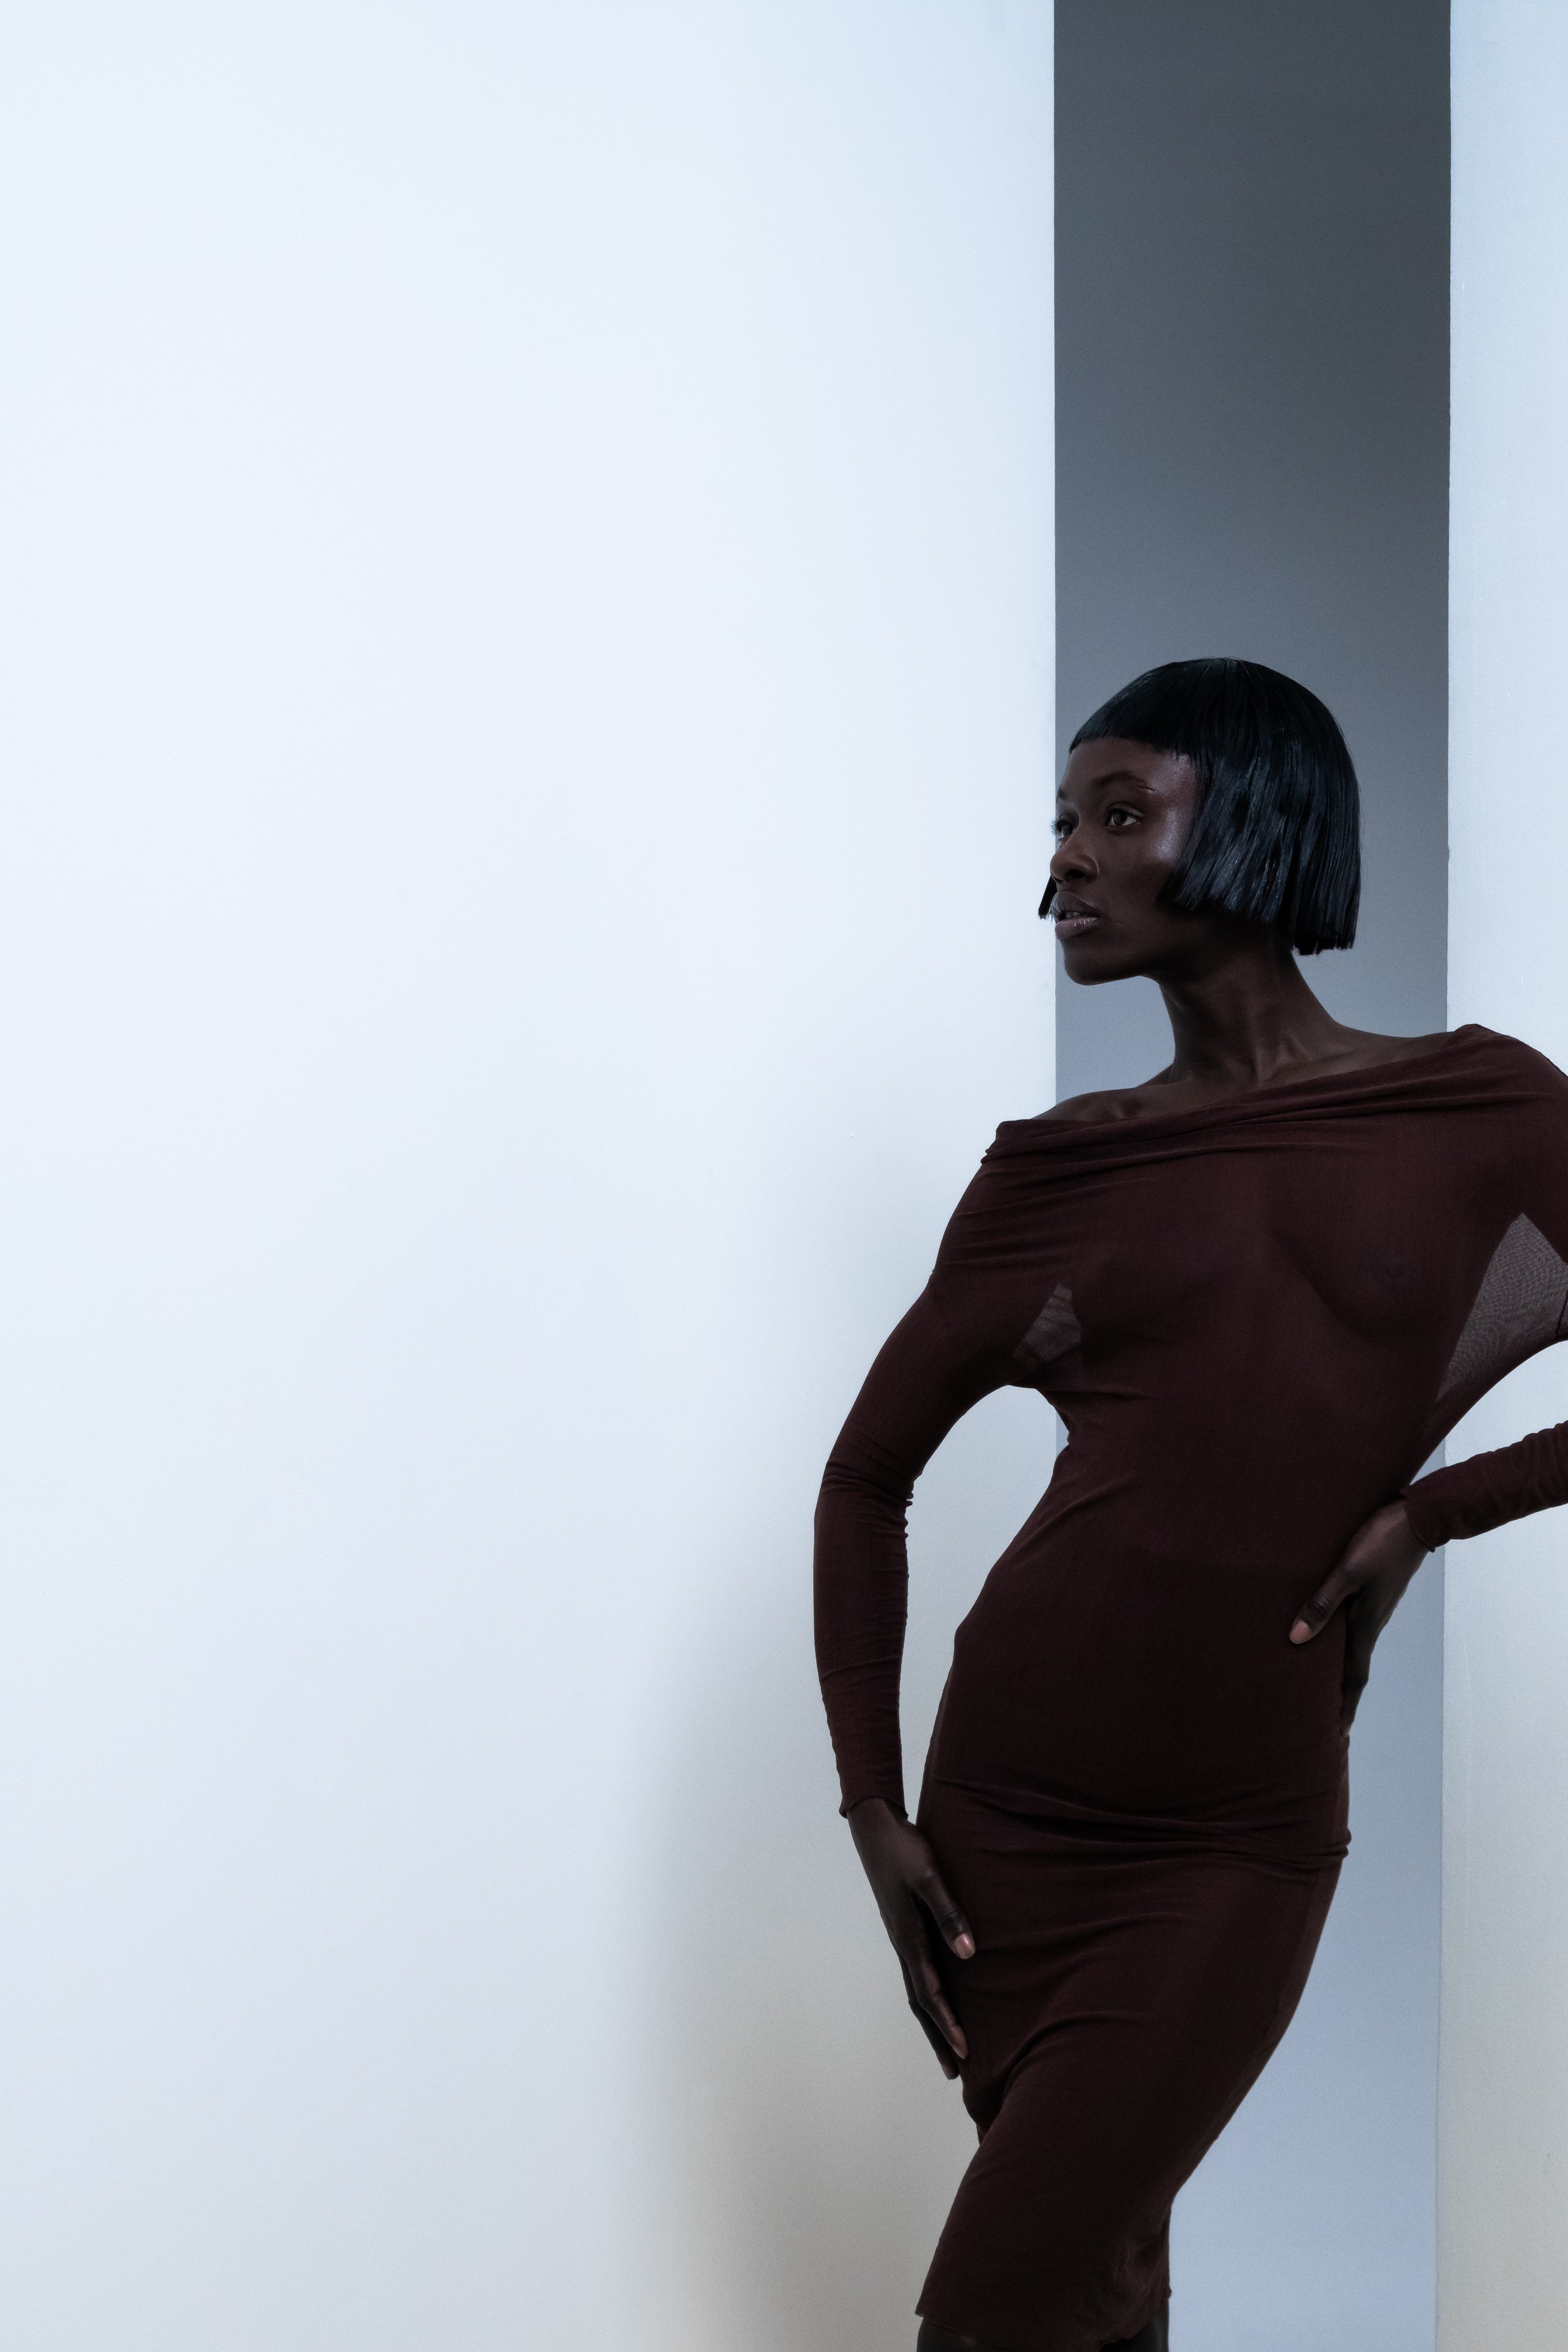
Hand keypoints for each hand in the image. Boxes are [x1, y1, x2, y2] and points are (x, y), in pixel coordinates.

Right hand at [847, 1797, 975, 2077]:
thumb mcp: (930, 1877)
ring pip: (917, 1989)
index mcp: (909, 1938)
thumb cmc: (905, 1849)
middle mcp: (903, 1944)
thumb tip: (969, 1955)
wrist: (876, 1827)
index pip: (930, 1993)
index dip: (948, 2025)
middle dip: (938, 2036)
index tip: (966, 2054)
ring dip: (932, 2020)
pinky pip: (917, 1971)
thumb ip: (949, 1914)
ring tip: (948, 2046)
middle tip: (955, 2071)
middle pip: (920, 2002)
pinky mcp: (904, 1927)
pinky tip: (938, 1996)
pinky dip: (928, 1993)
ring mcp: (901, 1937)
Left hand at [1289, 1498, 1431, 1730]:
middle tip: (1328, 1723)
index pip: (1354, 1677)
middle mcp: (1371, 1623)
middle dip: (1341, 1697)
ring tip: (1323, 1687)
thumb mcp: (1347, 1573)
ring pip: (1353, 1649)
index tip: (1339, 1736)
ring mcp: (1374, 1609)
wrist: (1416, 1518)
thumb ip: (1321, 1604)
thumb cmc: (1380, 1543)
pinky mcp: (1373, 1593)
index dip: (1344, 1706)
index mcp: (1366, 1625)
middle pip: (1354, 1670)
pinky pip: (1354, 1629)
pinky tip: (1329, 1638)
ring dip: (1340, 1671)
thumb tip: (1295, 1640)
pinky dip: (1341, 1644)